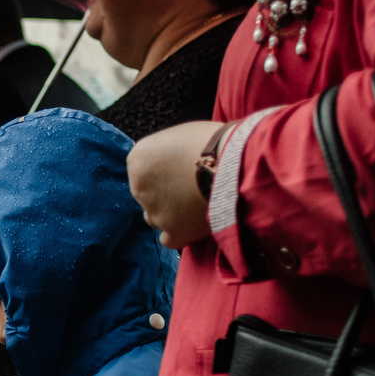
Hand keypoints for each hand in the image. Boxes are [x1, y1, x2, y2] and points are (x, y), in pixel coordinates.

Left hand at [128, 119, 220, 249]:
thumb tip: (175, 159)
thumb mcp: (182, 135)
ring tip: (196, 207)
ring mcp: (154, 211)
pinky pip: (169, 239)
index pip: (144, 171)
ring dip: (170, 215)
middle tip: (191, 190)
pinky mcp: (174, 232)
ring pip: (156, 218)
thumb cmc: (214, 141)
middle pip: (148, 196)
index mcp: (138, 158)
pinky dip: (180, 235)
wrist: (236, 165)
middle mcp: (138, 186)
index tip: (182, 172)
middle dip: (166, 194)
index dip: (165, 173)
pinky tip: (195, 226)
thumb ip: (169, 151)